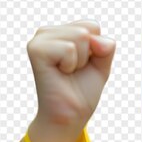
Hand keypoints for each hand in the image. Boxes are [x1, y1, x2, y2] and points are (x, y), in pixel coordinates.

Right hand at [26, 20, 115, 141]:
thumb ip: (106, 47)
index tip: (83, 66)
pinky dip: (71, 65)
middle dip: (89, 55)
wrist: (70, 115)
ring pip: (80, 36)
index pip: (92, 25)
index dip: (97, 49)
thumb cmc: (82, 91)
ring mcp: (39, 39)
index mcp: (61, 32)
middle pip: (87, 29)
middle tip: (74, 72)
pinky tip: (59, 74)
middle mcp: (48, 32)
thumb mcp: (102, 65)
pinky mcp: (35, 49)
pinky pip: (68, 48)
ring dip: (80, 61)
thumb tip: (95, 39)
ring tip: (67, 73)